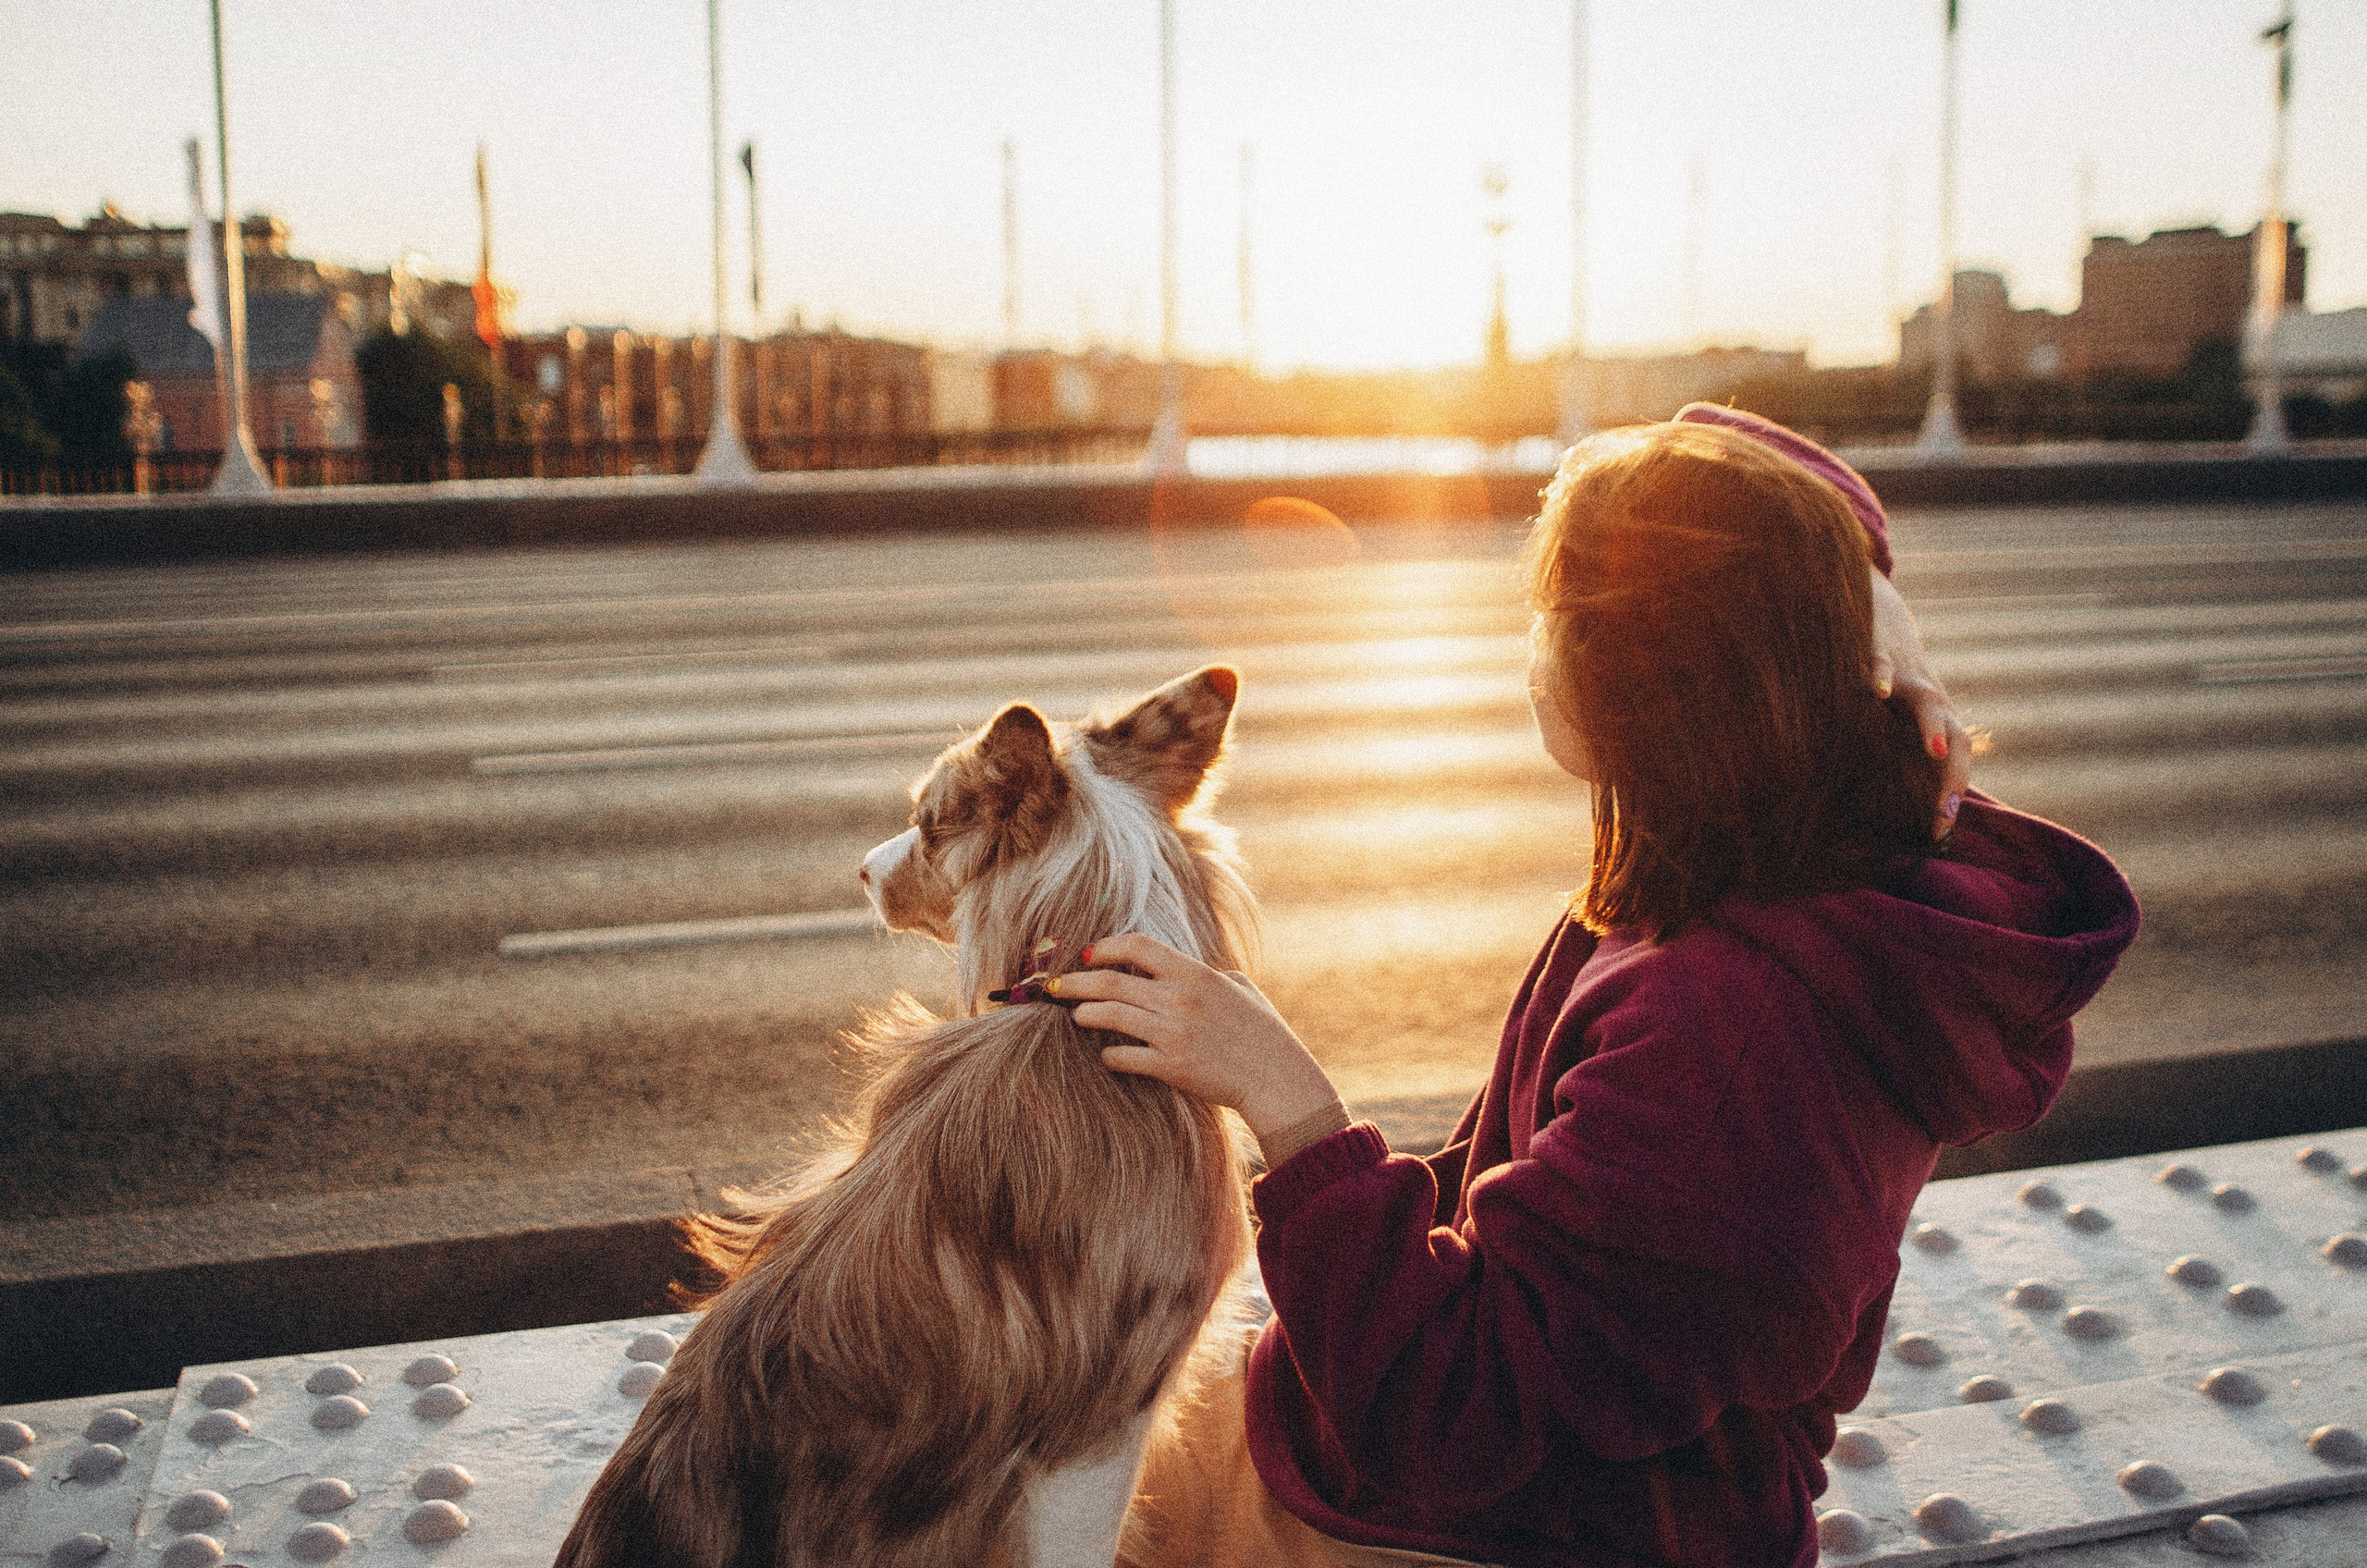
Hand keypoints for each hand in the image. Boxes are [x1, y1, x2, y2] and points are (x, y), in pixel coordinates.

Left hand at [1050, 933, 1339, 1141]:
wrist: (1276, 1078)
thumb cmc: (1262, 1030)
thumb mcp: (1238, 988)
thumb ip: (1204, 974)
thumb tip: (1176, 968)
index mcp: (1196, 974)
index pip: (1137, 946)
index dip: (1106, 947)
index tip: (1089, 955)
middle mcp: (1180, 999)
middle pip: (1111, 981)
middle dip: (1075, 982)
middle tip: (1055, 986)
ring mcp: (1173, 1034)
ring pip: (1109, 1016)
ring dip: (1085, 1014)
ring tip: (1078, 1016)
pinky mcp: (1171, 1067)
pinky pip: (1123, 1056)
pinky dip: (1109, 1054)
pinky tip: (1108, 1054)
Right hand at [1870, 568, 1971, 837]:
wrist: (1883, 615)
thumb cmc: (1887, 679)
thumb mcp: (1897, 716)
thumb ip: (1901, 752)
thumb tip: (1899, 800)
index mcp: (1936, 718)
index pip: (1957, 760)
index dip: (1951, 793)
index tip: (1940, 831)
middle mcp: (1929, 698)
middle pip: (1956, 735)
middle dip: (1952, 774)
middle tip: (1944, 810)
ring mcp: (1906, 676)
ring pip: (1927, 702)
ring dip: (1933, 727)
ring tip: (1937, 753)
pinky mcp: (1878, 651)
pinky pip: (1880, 664)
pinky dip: (1881, 677)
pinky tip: (1876, 692)